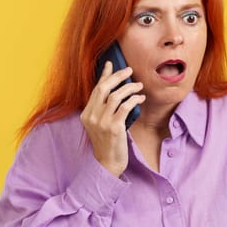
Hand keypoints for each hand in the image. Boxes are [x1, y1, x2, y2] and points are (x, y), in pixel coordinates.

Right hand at [80, 61, 144, 176]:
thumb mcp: (101, 124)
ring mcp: (101, 122)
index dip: (104, 75)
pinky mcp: (114, 127)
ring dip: (129, 88)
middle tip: (129, 70)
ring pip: (116, 96)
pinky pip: (125, 107)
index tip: (111, 63)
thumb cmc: (108, 142)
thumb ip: (104, 108)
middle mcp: (91, 116)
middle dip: (117, 76)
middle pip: (103, 89)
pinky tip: (140, 98)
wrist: (108, 163)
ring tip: (139, 86)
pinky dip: (134, 99)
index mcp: (86, 114)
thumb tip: (114, 90)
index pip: (95, 89)